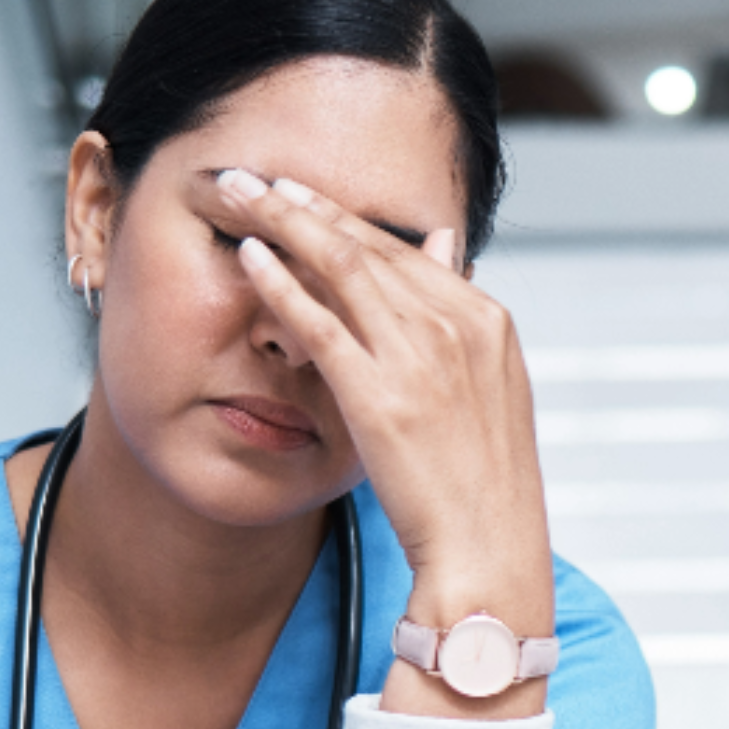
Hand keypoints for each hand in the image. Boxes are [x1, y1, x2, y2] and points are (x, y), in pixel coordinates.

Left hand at [199, 167, 551, 635]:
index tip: (301, 195)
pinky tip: (248, 258)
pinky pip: (320, 323)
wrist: (490, 551)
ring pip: (340, 266)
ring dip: (282, 222)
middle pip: (367, 245)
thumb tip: (445, 245)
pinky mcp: (380, 395)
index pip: (404, 249)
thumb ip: (460, 314)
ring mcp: (418, 357)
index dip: (344, 216)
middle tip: (252, 177)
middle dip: (302, 203)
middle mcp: (455, 325)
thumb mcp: (490, 386)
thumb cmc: (484, 484)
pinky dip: (281, 283)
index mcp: (484, 319)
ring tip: (238, 196)